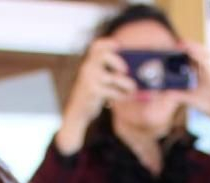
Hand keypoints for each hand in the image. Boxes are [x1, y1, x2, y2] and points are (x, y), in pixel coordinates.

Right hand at [57, 38, 135, 152]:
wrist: (77, 113)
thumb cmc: (92, 95)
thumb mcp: (97, 81)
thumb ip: (109, 73)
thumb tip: (132, 73)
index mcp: (88, 63)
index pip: (95, 46)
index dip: (107, 43)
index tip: (118, 45)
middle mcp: (87, 68)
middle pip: (104, 55)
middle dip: (118, 62)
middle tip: (125, 71)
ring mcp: (89, 79)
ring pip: (114, 78)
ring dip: (127, 84)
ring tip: (132, 89)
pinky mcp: (93, 92)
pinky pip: (114, 91)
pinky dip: (122, 95)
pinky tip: (125, 97)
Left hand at [177, 42, 209, 147]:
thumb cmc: (208, 104)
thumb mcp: (189, 97)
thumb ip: (178, 94)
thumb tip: (166, 92)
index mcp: (204, 72)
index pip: (195, 57)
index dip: (186, 51)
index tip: (175, 47)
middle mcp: (209, 69)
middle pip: (199, 52)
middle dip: (188, 46)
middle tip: (177, 42)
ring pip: (203, 53)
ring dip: (193, 47)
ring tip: (182, 43)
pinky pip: (206, 61)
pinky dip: (198, 55)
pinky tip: (190, 51)